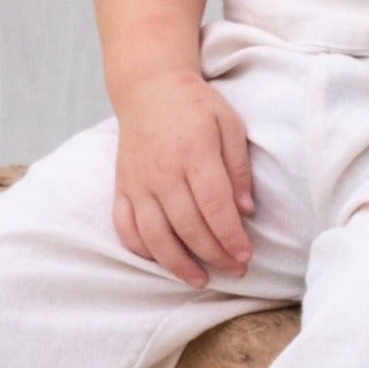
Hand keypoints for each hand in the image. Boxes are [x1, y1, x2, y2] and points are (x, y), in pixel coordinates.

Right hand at [112, 68, 254, 286]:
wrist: (148, 88)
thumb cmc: (195, 106)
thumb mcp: (229, 123)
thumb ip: (238, 167)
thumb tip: (246, 209)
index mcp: (193, 151)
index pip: (214, 206)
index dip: (231, 237)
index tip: (246, 256)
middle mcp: (162, 171)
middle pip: (187, 226)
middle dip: (214, 255)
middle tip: (234, 270)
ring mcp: (138, 181)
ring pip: (155, 234)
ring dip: (178, 264)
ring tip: (200, 280)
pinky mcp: (122, 187)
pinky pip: (125, 226)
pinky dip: (142, 249)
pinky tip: (162, 261)